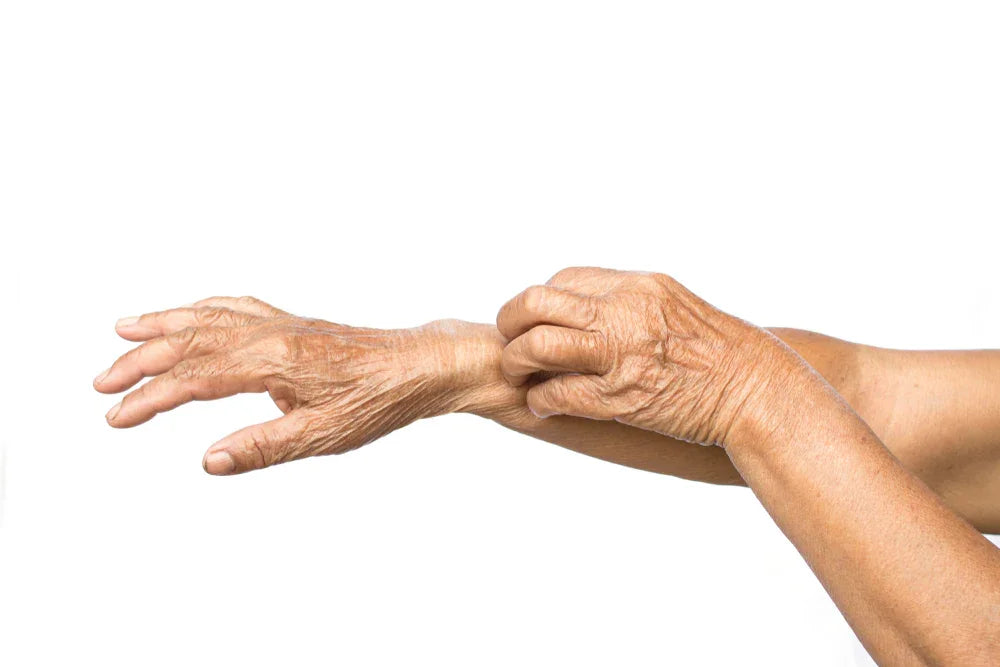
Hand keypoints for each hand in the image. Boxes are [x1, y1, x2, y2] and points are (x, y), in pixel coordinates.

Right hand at [94, 296, 492, 474]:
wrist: (418, 366)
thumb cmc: (377, 401)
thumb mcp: (321, 435)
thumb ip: (262, 448)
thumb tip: (207, 461)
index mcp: (271, 361)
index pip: (194, 379)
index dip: (150, 399)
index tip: (116, 418)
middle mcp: (270, 333)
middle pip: (189, 340)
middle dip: (140, 361)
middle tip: (101, 383)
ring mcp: (281, 323)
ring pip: (209, 315)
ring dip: (163, 322)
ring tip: (124, 327)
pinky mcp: (293, 323)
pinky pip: (237, 305)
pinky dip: (204, 306)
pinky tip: (193, 311)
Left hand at [496, 267, 800, 446]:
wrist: (757, 392)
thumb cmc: (720, 353)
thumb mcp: (674, 306)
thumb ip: (631, 303)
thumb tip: (591, 307)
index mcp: (638, 285)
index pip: (564, 280)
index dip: (541, 302)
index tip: (538, 322)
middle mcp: (626, 312)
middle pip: (537, 302)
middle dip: (511, 322)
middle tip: (510, 342)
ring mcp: (623, 354)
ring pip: (540, 345)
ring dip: (517, 361)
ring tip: (519, 374)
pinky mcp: (622, 397)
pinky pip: (560, 394)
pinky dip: (542, 400)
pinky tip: (544, 405)